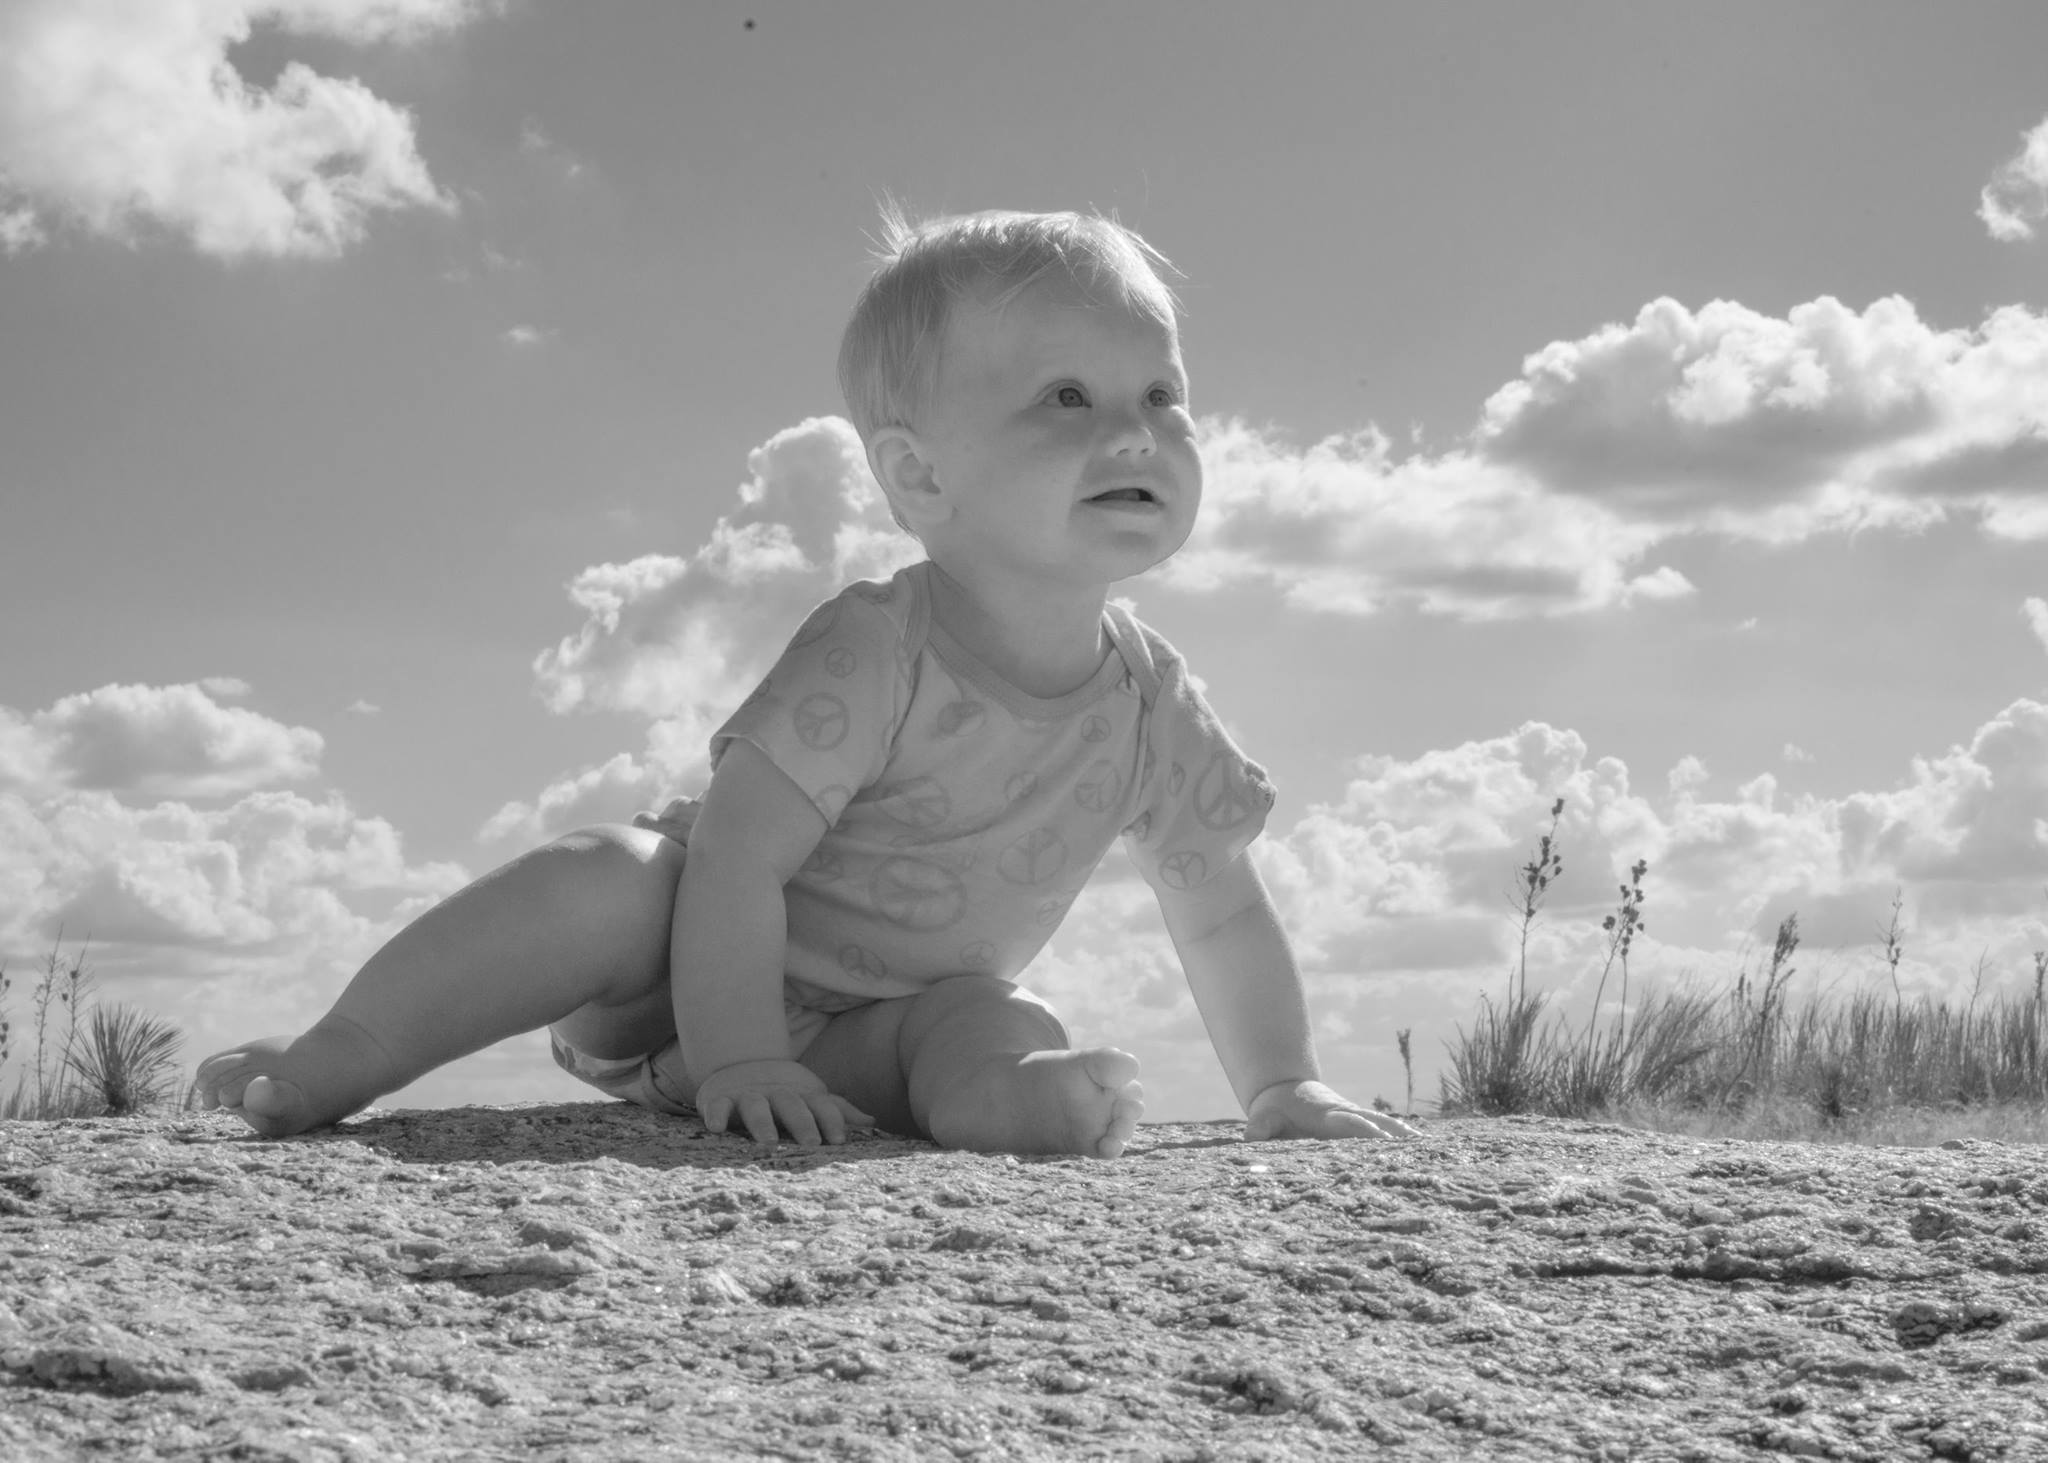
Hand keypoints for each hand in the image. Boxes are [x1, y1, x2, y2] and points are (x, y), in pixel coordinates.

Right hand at [695, 1059, 876, 1146]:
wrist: (740, 1064)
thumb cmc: (784, 1093)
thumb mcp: (811, 1099)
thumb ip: (837, 1111)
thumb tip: (872, 1121)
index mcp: (802, 1096)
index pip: (821, 1106)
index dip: (831, 1120)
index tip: (840, 1139)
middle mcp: (777, 1094)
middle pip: (792, 1105)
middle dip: (802, 1122)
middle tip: (812, 1143)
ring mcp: (749, 1095)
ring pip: (756, 1107)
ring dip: (763, 1123)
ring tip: (769, 1142)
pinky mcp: (721, 1099)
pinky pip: (718, 1107)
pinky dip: (716, 1115)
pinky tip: (716, 1128)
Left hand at [1246, 1078, 1418, 1141]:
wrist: (1282, 1089)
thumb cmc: (1272, 1110)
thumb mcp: (1262, 1118)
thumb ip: (1259, 1130)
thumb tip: (1252, 1140)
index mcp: (1325, 1115)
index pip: (1348, 1122)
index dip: (1364, 1130)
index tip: (1381, 1138)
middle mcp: (1345, 1113)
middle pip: (1374, 1121)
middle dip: (1393, 1134)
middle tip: (1417, 1147)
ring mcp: (1354, 1115)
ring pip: (1383, 1122)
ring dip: (1402, 1134)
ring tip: (1427, 1147)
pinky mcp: (1358, 1121)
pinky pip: (1383, 1127)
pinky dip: (1401, 1135)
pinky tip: (1421, 1147)